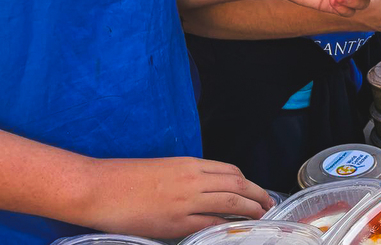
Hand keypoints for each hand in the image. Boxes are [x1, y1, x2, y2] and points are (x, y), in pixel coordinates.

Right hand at [80, 157, 273, 238]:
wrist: (97, 188)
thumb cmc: (123, 178)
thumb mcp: (162, 168)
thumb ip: (186, 177)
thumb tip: (203, 189)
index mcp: (189, 164)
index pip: (231, 172)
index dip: (248, 183)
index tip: (255, 191)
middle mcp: (193, 180)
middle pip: (239, 186)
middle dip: (259, 196)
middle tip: (269, 205)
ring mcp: (186, 201)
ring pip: (232, 204)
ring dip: (251, 211)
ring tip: (260, 217)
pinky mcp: (176, 223)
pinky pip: (211, 225)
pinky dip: (227, 227)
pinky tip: (234, 230)